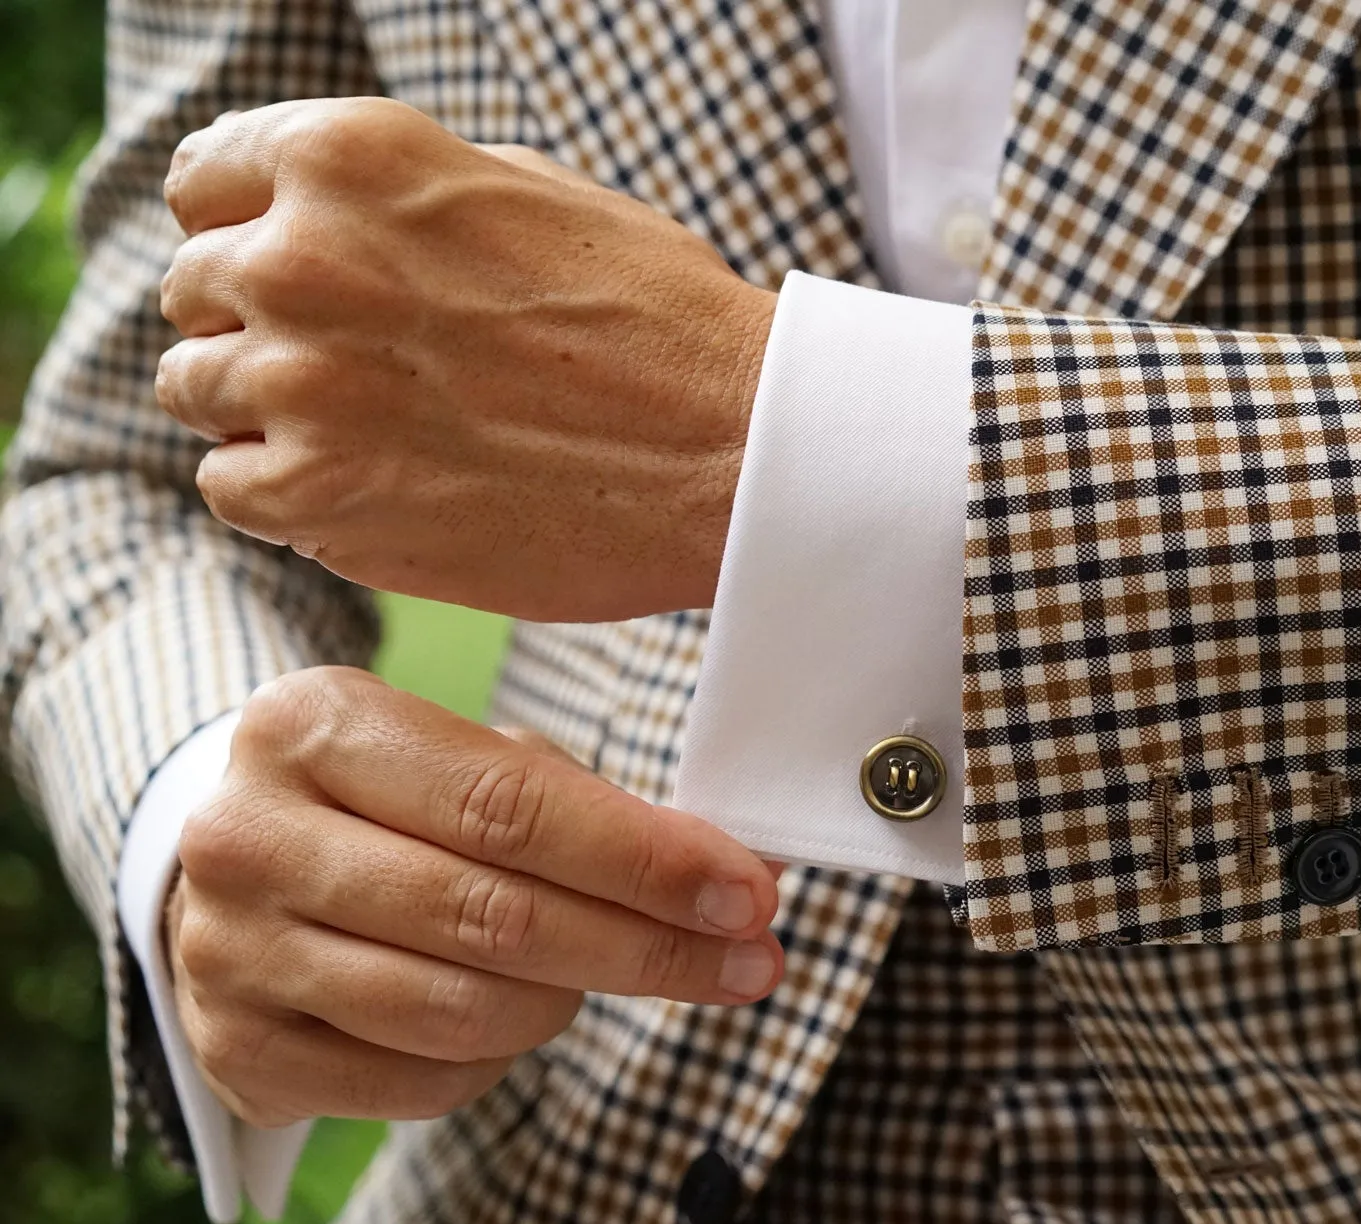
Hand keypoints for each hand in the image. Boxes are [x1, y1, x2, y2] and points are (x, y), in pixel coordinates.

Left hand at [153, 98, 777, 622]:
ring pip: (196, 391)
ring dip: (263, 411)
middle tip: (351, 366)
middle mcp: (300, 258)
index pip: (203, 181)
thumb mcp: (527, 194)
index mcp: (347, 158)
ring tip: (366, 431)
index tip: (284, 273)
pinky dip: (284, 492)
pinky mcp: (318, 497)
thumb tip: (308, 223)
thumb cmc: (658, 319)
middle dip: (256, 322)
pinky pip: (231, 488)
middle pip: (194, 290)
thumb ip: (392, 200)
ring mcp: (300, 382)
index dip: (244, 228)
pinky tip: (368, 485)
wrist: (735, 451)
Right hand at [164, 666, 783, 1127]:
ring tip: (616, 972)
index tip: (749, 893)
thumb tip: (746, 873)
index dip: (643, 860)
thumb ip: (590, 808)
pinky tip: (522, 1013)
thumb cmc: (391, 805)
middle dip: (647, 945)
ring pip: (459, 1011)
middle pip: (492, 916)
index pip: (507, 806)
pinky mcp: (237, 1052)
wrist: (238, 869)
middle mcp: (249, 836)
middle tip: (749, 961)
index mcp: (313, 726)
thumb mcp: (464, 761)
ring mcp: (229, 952)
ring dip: (573, 1001)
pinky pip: (420, 1083)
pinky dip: (499, 1058)